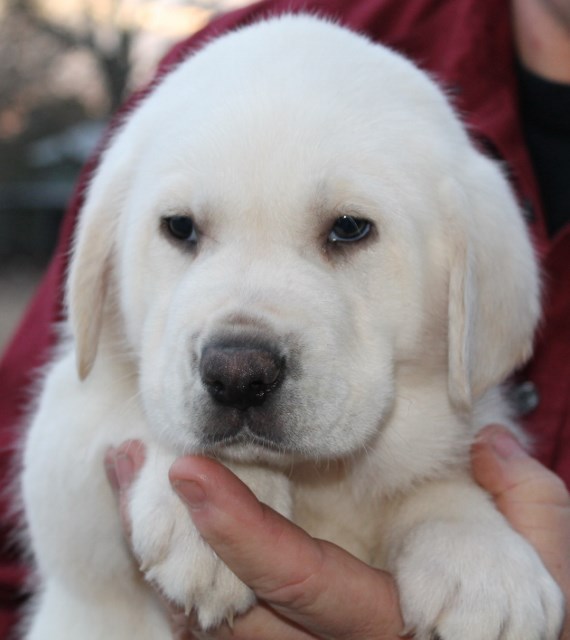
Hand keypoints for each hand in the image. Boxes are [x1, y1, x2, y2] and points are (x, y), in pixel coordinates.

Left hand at [107, 426, 569, 638]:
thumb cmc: (529, 622)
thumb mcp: (547, 567)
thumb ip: (528, 508)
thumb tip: (491, 445)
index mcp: (389, 624)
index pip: (301, 582)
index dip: (238, 531)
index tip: (186, 471)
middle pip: (227, 610)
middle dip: (171, 533)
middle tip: (131, 459)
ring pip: (210, 616)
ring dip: (163, 542)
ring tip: (132, 470)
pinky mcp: (290, 636)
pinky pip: (220, 614)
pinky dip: (183, 560)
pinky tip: (160, 511)